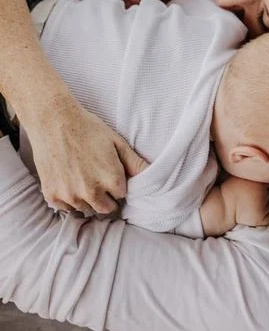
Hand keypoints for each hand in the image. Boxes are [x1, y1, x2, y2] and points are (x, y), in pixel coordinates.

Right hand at [27, 92, 147, 214]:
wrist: (54, 121)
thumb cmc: (88, 129)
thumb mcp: (116, 142)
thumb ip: (135, 163)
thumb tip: (153, 176)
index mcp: (111, 180)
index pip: (121, 195)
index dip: (117, 184)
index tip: (111, 173)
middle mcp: (91, 193)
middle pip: (106, 208)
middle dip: (106, 197)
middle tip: (98, 178)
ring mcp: (70, 197)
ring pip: (86, 208)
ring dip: (87, 199)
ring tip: (83, 176)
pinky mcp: (52, 196)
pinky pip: (66, 208)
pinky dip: (69, 199)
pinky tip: (69, 179)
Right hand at [222, 176, 268, 228]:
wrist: (222, 206)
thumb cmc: (231, 190)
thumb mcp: (242, 175)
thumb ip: (253, 172)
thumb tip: (264, 168)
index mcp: (259, 183)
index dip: (262, 186)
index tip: (254, 189)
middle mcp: (263, 194)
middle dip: (264, 195)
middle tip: (252, 197)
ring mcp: (262, 208)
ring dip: (266, 205)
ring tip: (253, 204)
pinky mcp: (260, 219)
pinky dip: (266, 216)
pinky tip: (256, 212)